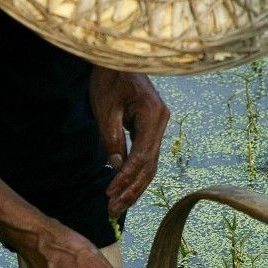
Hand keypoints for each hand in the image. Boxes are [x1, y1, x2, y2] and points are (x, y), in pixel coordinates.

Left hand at [89, 68, 169, 216]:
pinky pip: (146, 156)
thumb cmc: (110, 76)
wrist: (117, 56)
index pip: (142, 156)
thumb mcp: (105, 106)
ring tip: (117, 206)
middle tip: (113, 210)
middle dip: (131, 190)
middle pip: (150, 166)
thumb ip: (111, 136)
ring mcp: (158, 125)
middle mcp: (161, 122)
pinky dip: (135, 174)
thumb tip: (115, 165)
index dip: (125, 178)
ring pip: (150, 165)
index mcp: (153, 115)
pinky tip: (123, 189)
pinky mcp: (150, 127)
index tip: (110, 194)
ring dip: (134, 187)